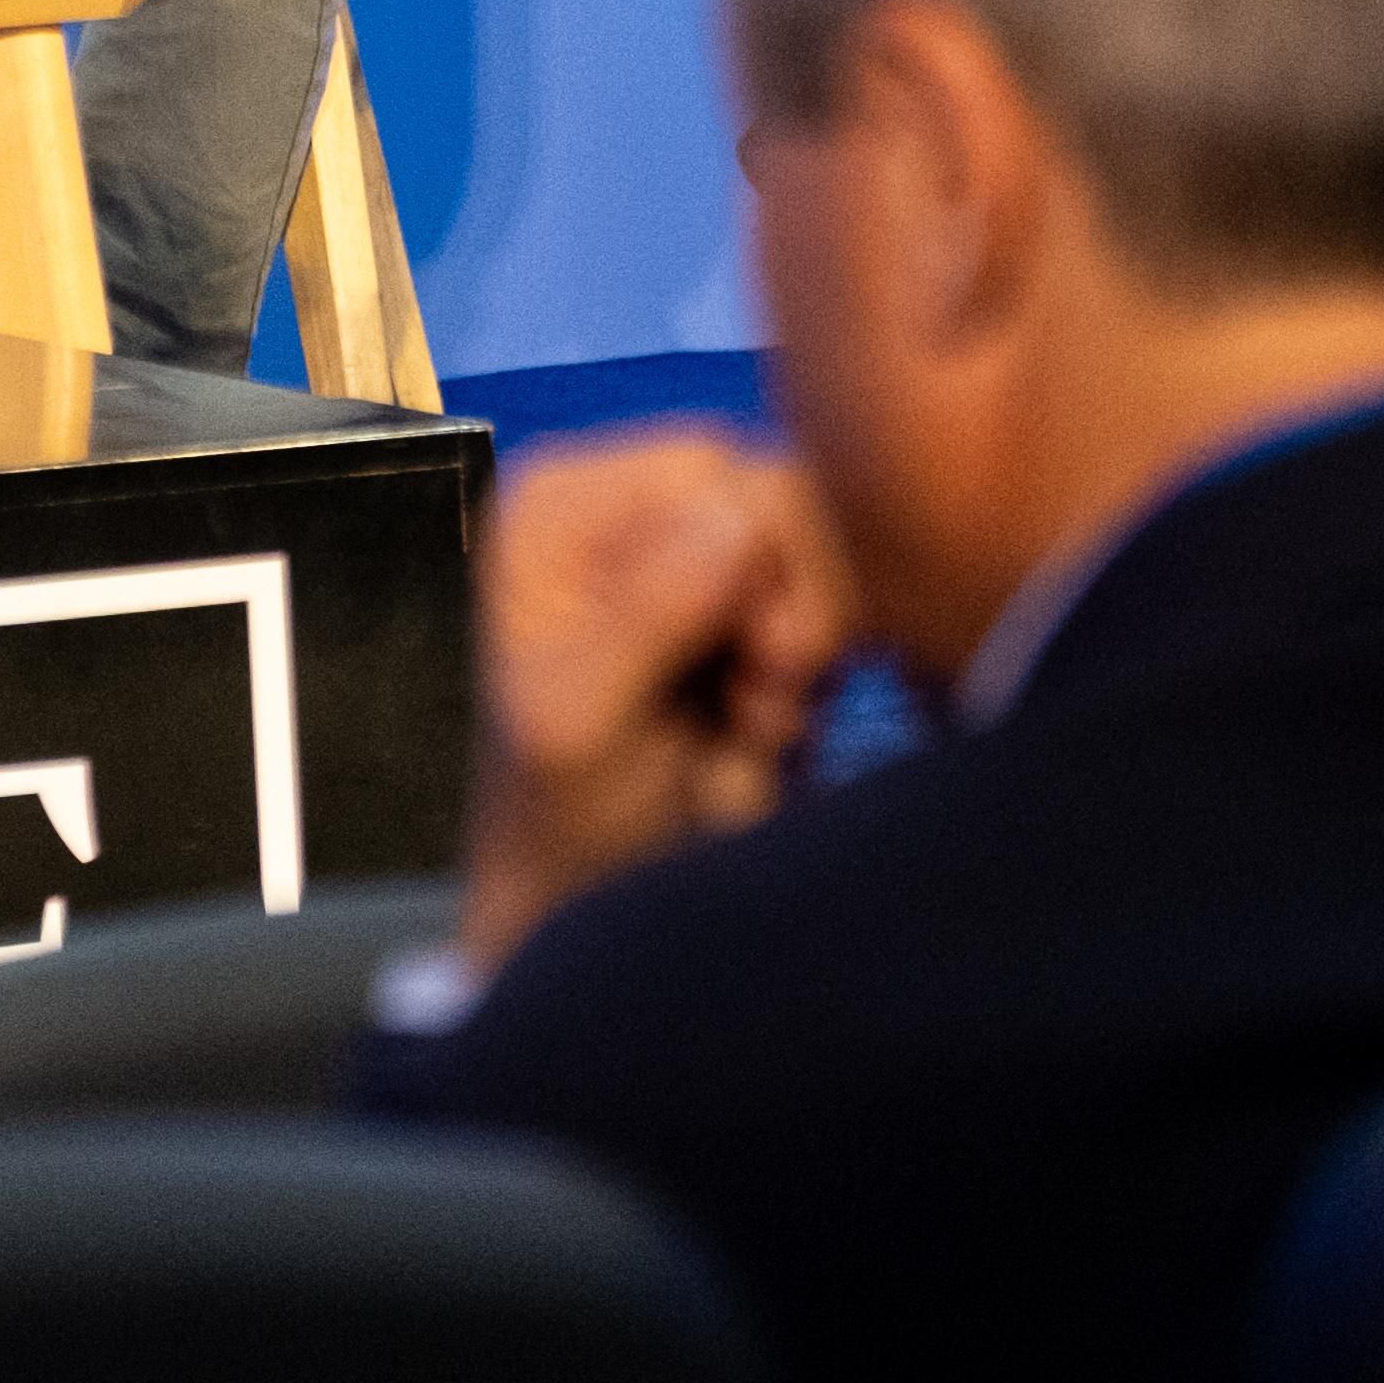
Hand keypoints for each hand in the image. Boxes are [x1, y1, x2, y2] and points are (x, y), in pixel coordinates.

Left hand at [456, 422, 860, 975]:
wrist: (580, 911)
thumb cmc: (557, 822)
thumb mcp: (580, 722)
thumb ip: (650, 613)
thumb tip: (737, 519)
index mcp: (565, 504)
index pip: (725, 471)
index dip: (773, 564)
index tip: (762, 664)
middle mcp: (624, 509)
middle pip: (788, 506)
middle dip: (800, 619)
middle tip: (758, 710)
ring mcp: (686, 563)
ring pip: (822, 567)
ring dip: (805, 666)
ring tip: (743, 736)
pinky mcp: (733, 618)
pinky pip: (826, 623)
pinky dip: (808, 692)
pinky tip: (753, 741)